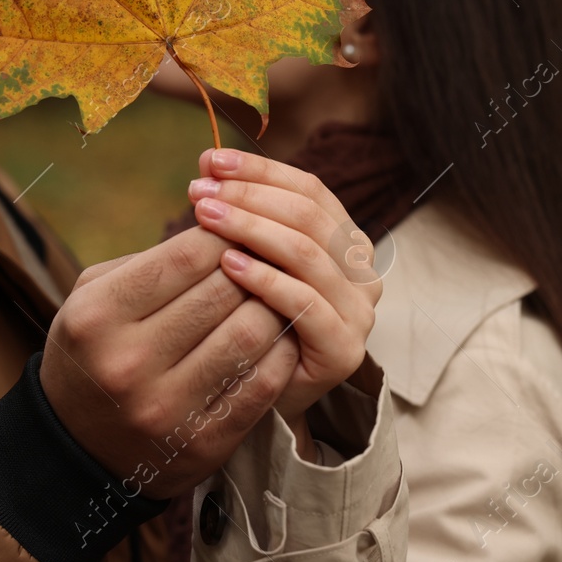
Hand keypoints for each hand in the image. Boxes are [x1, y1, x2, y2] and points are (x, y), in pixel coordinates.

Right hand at [40, 227, 300, 497]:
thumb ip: (149, 261)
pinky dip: (281, 352)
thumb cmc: (94, 350)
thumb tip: (218, 227)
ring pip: (251, 334)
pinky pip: (264, 383)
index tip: (235, 231)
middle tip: (263, 260)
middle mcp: (129, 362)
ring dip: (271, 306)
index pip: (186, 256)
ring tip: (272, 296)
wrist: (76, 449)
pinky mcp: (204, 443)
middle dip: (251, 267)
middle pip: (223, 291)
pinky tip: (278, 338)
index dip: (223, 235)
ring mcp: (168, 408)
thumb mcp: (93, 296)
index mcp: (99, 316)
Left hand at [188, 148, 382, 422]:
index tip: (210, 160)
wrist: (251, 401)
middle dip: (250, 195)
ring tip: (206, 216)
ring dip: (252, 228)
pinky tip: (227, 264)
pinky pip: (305, 303)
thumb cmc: (244, 322)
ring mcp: (358, 313)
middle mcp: (361, 273)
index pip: (309, 190)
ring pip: (308, 253)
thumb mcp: (245, 258)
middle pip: (309, 215)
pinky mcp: (344, 350)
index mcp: (345, 242)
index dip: (260, 170)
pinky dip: (265, 278)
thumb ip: (239, 214)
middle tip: (200, 191)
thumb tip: (208, 160)